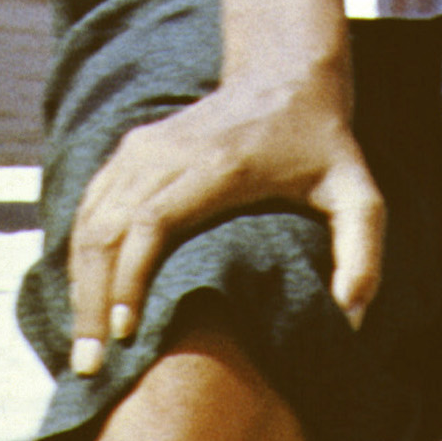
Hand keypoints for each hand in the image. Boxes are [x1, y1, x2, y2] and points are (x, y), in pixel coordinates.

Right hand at [66, 66, 384, 370]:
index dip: (131, 277)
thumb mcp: (358, 194)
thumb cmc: (321, 146)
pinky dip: (78, 255)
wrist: (284, 76)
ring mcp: (144, 147)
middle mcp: (170, 152)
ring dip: (78, 284)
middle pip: (108, 228)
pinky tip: (82, 300)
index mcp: (220, 165)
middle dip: (92, 299)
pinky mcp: (131, 149)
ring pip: (89, 219)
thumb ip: (363, 252)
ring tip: (83, 347)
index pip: (154, 221)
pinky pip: (89, 205)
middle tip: (89, 364)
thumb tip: (351, 317)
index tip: (126, 332)